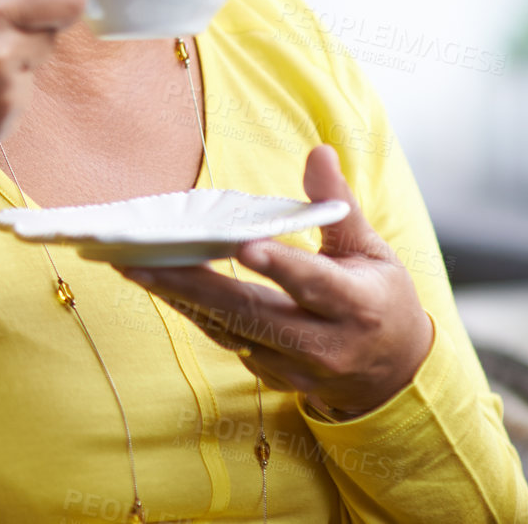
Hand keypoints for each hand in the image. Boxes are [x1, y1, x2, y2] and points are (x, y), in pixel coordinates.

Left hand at [117, 145, 434, 417]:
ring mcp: (296, 367)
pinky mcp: (272, 377)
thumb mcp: (371, 250)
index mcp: (355, 305)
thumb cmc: (379, 298)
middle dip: (196, 287)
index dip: (281, 267)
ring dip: (180, 299)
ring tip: (135, 268)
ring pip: (229, 331)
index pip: (314, 284)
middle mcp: (324, 343)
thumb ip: (338, 204)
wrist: (392, 375)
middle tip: (145, 261)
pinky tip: (159, 285)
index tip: (245, 246)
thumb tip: (320, 151)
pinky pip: (225, 341)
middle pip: (253, 314)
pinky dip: (192, 313)